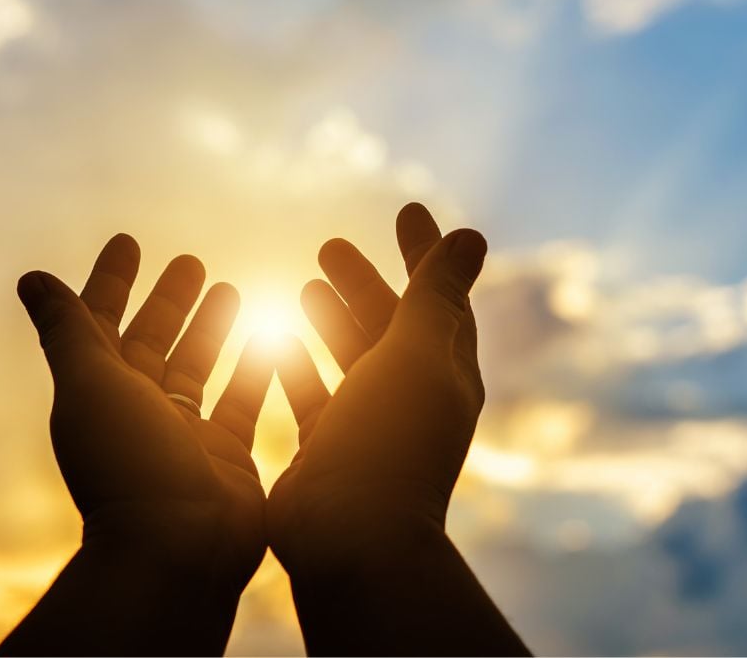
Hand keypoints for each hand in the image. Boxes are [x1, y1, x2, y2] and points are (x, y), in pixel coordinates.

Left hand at [3, 234, 271, 653]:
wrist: (178, 549)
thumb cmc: (128, 462)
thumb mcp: (89, 385)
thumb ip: (66, 330)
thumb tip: (31, 277)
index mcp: (100, 392)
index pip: (102, 322)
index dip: (111, 281)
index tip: (129, 241)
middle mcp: (139, 412)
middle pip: (155, 342)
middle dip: (170, 301)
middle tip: (192, 261)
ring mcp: (184, 435)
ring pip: (199, 369)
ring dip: (213, 330)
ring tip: (231, 289)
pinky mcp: (227, 456)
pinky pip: (242, 402)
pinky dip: (255, 370)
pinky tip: (273, 337)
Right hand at [269, 203, 485, 568]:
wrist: (350, 537)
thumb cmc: (388, 440)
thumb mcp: (418, 354)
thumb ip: (436, 294)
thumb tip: (473, 234)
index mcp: (444, 372)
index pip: (439, 298)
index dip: (425, 254)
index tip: (406, 210)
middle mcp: (409, 398)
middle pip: (389, 325)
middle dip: (364, 283)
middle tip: (329, 245)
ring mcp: (366, 426)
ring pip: (349, 359)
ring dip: (330, 320)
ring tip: (304, 285)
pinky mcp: (326, 449)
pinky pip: (312, 395)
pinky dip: (297, 365)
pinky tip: (273, 340)